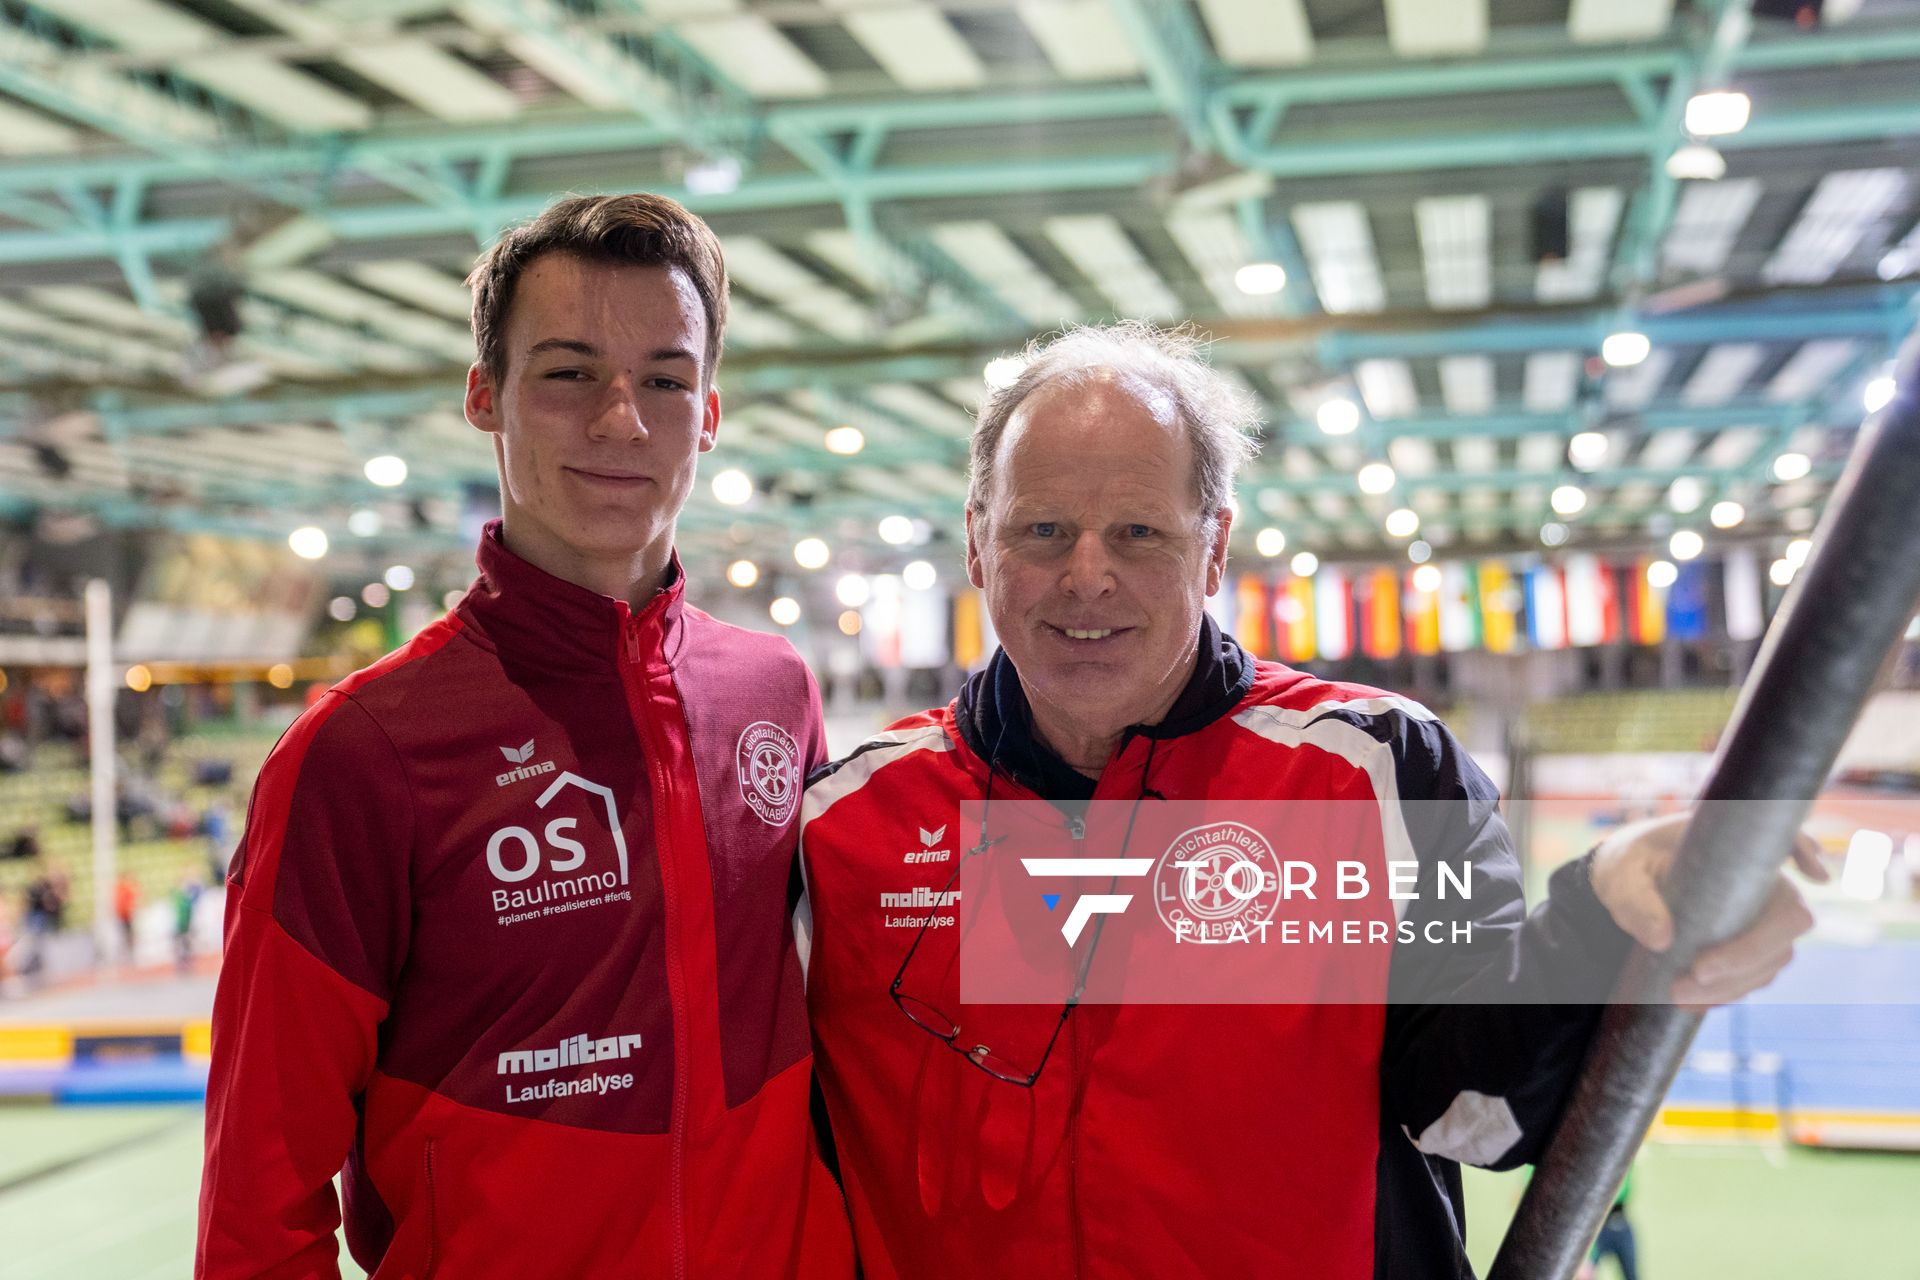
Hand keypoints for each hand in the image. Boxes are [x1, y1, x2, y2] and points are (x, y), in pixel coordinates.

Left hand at [1588, 811, 1825, 1007]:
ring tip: (1679, 993)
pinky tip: (1692, 1002)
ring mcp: (1760, 920)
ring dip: (1733, 983)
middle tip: (1698, 973)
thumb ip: (1635, 900)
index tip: (1813, 872)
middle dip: (1748, 954)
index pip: (1788, 843)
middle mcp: (1761, 885)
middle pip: (1788, 922)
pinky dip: (1726, 994)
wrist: (1624, 891)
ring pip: (1772, 959)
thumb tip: (1662, 939)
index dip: (1807, 853)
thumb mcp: (1620, 875)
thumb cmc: (1628, 867)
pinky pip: (1751, 978)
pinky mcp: (1747, 951)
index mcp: (1735, 850)